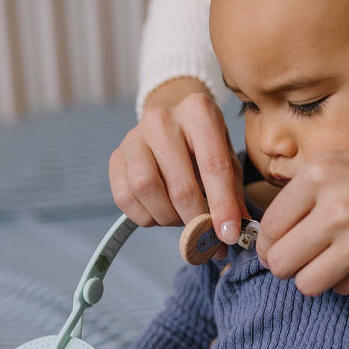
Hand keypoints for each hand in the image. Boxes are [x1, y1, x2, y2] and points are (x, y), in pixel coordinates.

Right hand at [109, 91, 246, 243]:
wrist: (170, 127)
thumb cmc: (203, 147)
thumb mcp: (226, 161)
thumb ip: (233, 195)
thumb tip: (233, 233)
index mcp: (199, 112)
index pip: (214, 166)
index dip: (222, 206)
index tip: (229, 235)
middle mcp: (162, 119)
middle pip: (180, 186)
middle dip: (196, 220)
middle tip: (205, 236)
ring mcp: (134, 137)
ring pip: (147, 190)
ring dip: (168, 217)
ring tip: (181, 218)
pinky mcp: (116, 157)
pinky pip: (125, 198)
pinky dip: (145, 217)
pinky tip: (160, 213)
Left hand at [256, 137, 348, 295]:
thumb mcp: (345, 162)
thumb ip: (306, 193)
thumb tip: (271, 233)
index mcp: (320, 175)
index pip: (269, 228)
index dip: (269, 244)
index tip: (278, 246)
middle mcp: (336, 208)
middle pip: (280, 263)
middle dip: (286, 265)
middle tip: (299, 259)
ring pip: (305, 284)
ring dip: (312, 278)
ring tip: (328, 262)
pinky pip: (341, 289)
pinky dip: (346, 280)